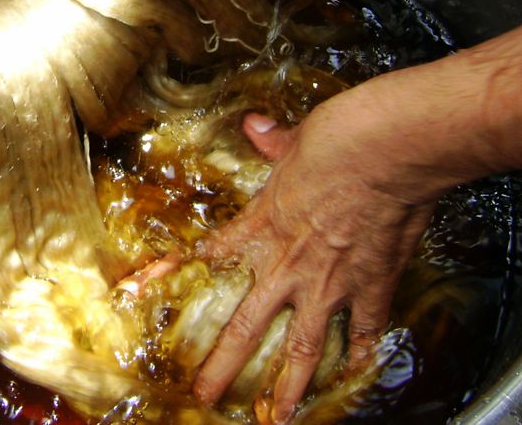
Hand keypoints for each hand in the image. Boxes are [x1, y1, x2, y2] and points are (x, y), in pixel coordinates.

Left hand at [193, 91, 437, 421]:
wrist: (387, 149)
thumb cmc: (340, 137)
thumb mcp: (296, 138)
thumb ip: (273, 142)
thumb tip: (258, 127)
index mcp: (263, 225)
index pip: (205, 256)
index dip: (166, 275)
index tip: (134, 294)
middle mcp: (288, 264)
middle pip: (245, 325)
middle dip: (222, 365)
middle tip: (205, 395)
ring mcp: (330, 283)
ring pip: (302, 348)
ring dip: (287, 386)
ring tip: (276, 417)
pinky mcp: (371, 288)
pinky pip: (363, 333)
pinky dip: (360, 357)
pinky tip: (357, 377)